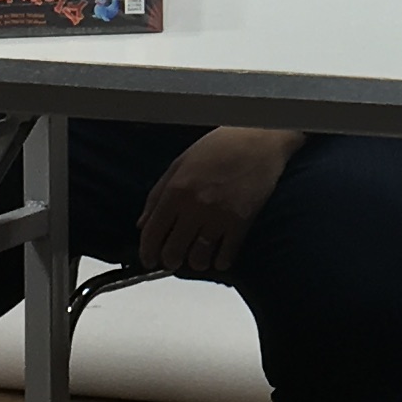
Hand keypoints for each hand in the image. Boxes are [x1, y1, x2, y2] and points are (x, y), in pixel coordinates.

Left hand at [138, 126, 301, 279]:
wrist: (258, 139)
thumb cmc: (220, 146)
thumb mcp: (179, 164)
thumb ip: (157, 195)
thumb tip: (143, 224)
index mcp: (176, 190)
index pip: (152, 234)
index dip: (148, 253)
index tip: (149, 260)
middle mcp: (194, 206)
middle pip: (173, 252)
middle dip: (170, 261)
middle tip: (173, 259)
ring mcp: (219, 216)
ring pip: (199, 259)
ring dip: (195, 262)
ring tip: (197, 257)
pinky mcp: (241, 222)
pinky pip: (226, 255)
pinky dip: (219, 261)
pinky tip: (218, 256)